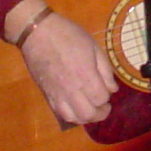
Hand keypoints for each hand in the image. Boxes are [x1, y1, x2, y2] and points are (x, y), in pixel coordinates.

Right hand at [8, 0, 117, 125]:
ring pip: (74, 118)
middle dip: (100, 113)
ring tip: (90, 108)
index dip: (107, 97)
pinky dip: (71, 115)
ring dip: (85, 117)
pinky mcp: (47, 94)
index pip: (101, 98)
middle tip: (103, 106)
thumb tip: (112, 89)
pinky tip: (76, 108)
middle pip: (89, 114)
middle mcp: (72, 89)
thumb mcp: (93, 46)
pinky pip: (60, 113)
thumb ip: (105, 70)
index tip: (107, 89)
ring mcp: (57, 93)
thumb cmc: (68, 35)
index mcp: (85, 75)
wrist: (38, 33)